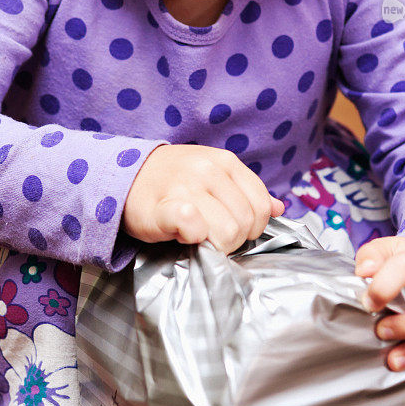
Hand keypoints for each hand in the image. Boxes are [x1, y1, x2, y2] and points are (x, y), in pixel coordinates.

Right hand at [123, 144, 284, 253]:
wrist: (125, 176)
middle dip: (233, 239)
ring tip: (196, 235)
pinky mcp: (165, 206)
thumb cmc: (173, 180)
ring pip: (227, 232)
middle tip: (211, 235)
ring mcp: (187, 185)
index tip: (233, 229)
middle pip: (245, 223)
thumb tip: (279, 207)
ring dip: (214, 244)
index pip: (261, 205)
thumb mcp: (213, 175)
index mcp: (226, 162)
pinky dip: (194, 236)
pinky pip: (194, 225)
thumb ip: (246, 191)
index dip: (252, 227)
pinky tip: (185, 234)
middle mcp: (209, 170)